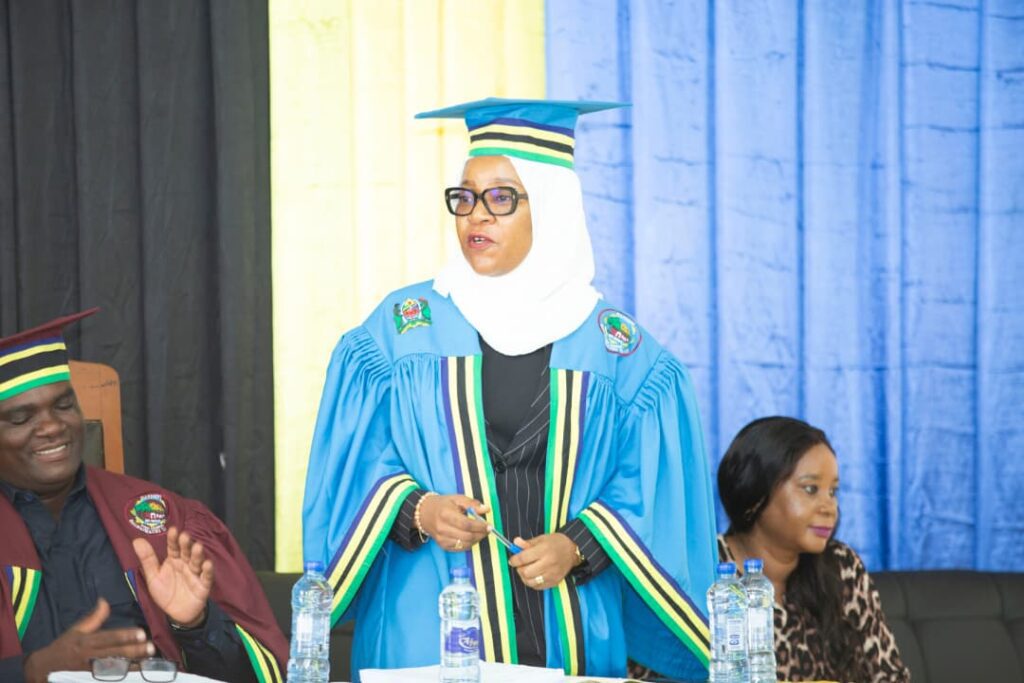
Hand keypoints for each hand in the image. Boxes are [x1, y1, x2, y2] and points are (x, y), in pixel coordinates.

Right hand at [22, 598, 154, 682]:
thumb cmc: (64, 647)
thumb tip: (104, 601)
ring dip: (131, 666)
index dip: (125, 636)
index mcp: (86, 642)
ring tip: (148, 664)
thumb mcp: (76, 630)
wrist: (44, 669)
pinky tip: (134, 676)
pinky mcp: (89, 680)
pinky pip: (107, 680)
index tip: (142, 633)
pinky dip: (120, 678)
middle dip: (134, 652)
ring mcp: (89, 671)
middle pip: (114, 654)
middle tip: (151, 648)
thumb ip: (93, 618)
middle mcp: (88, 657)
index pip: (109, 638)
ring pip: (114, 669)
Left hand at [132, 526, 212, 627]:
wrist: (177, 613)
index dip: (173, 539)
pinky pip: (206, 577)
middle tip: (185, 536)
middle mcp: (185, 564)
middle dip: (186, 544)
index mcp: (174, 560)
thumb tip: (136, 539)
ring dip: (198, 555)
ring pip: (197, 562)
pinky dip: (208, 571)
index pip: (173, 547)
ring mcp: (195, 574)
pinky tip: (207, 564)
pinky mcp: (203, 585)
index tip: (173, 530)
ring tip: (197, 547)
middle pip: (186, 552)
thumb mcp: (153, 576)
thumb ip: (147, 559)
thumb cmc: (165, 592)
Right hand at [418, 494, 489, 551]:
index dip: (479, 526)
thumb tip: (486, 509)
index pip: (466, 524)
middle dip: (480, 534)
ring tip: (480, 533)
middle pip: (466, 536)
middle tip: (488, 530)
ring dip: (476, 540)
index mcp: (446, 514)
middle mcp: (442, 528)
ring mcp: (441, 539)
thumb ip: (472, 504)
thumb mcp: (457, 499)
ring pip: (464, 544)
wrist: (424, 513)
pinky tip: (472, 537)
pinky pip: (460, 548)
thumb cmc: (443, 505)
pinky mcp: (442, 545)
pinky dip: (469, 544)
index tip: (489, 526)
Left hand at [507, 533, 578, 589]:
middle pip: (526, 572)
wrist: (573, 550)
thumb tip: (515, 543)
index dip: (514, 560)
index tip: (512, 560)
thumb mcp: (541, 539)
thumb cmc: (556, 543)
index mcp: (544, 550)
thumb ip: (527, 543)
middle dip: (519, 569)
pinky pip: (538, 587)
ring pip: (530, 582)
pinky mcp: (555, 582)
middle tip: (520, 565)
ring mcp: (552, 574)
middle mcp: (548, 563)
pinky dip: (532, 582)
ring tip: (526, 570)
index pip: (523, 558)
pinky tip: (533, 576)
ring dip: (525, 577)